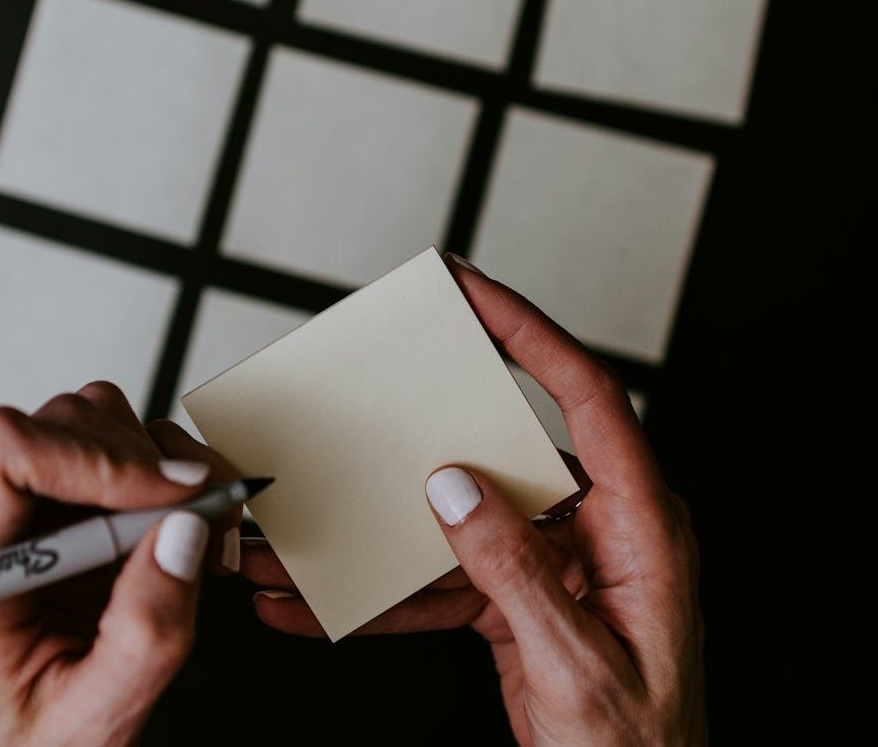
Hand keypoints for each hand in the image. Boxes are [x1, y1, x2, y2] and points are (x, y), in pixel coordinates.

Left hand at [0, 381, 241, 746]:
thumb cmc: (33, 744)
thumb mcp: (96, 719)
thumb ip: (145, 634)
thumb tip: (183, 531)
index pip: (7, 454)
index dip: (98, 458)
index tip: (173, 494)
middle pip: (64, 425)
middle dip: (150, 468)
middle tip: (208, 518)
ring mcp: (15, 502)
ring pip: (95, 419)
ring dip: (164, 465)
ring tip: (200, 527)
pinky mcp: (55, 494)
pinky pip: (116, 440)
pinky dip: (167, 470)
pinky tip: (186, 523)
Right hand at [243, 256, 706, 744]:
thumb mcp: (580, 669)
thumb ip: (516, 573)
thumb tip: (456, 489)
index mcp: (642, 525)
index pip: (586, 395)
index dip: (529, 331)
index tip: (474, 290)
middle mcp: (597, 528)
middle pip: (508, 440)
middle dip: (435, 413)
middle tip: (388, 367)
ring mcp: (554, 562)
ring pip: (460, 516)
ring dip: (387, 526)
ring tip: (317, 524)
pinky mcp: (519, 597)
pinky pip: (447, 576)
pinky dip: (390, 590)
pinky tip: (331, 602)